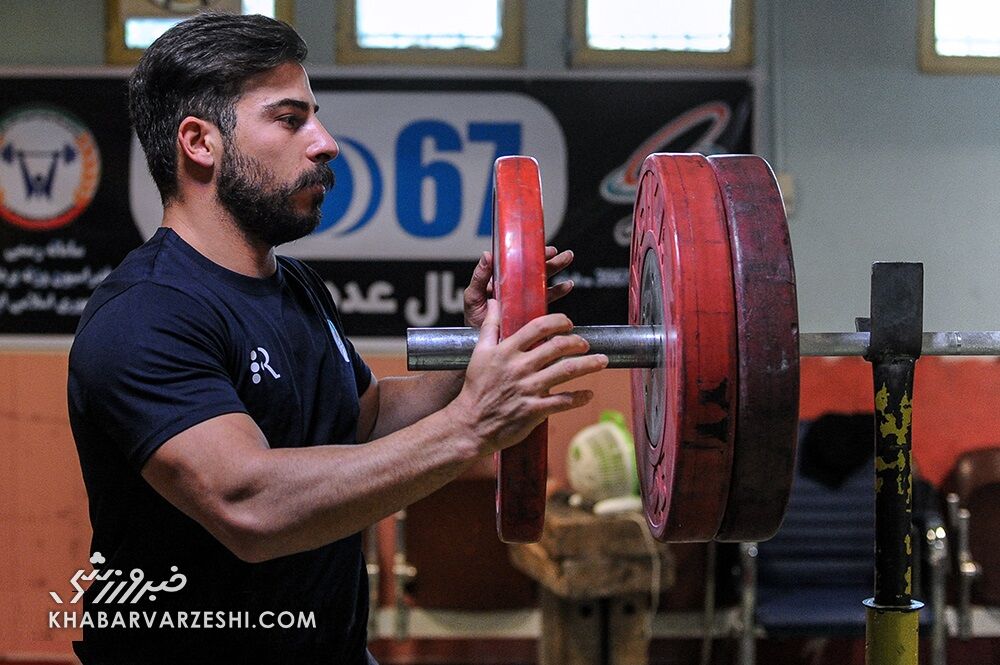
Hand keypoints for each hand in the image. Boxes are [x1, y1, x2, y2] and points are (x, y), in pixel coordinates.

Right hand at [450, 299, 607, 453]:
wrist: (470, 424)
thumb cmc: (475, 388)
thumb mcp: (479, 353)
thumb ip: (489, 326)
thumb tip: (493, 301)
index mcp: (507, 351)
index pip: (538, 327)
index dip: (559, 321)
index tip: (568, 324)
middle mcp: (519, 367)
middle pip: (557, 346)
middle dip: (577, 342)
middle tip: (585, 343)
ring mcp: (528, 389)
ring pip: (566, 371)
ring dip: (589, 364)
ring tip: (602, 361)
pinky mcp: (534, 410)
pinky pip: (563, 401)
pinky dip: (579, 397)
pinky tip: (588, 393)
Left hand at [463, 246, 576, 327]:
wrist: (481, 342)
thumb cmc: (474, 318)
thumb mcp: (473, 296)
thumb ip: (480, 277)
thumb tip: (487, 255)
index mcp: (501, 280)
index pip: (517, 262)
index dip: (530, 253)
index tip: (541, 247)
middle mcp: (514, 287)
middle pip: (534, 270)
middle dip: (549, 260)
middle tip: (562, 253)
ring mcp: (524, 299)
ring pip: (543, 282)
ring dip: (556, 271)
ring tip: (567, 260)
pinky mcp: (531, 312)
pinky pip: (546, 300)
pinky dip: (558, 292)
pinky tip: (566, 286)